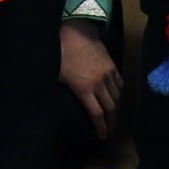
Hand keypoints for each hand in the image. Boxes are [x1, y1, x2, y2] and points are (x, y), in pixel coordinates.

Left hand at [59, 20, 121, 138]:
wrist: (77, 32)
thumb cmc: (62, 53)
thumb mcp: (56, 75)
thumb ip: (59, 89)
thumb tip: (48, 102)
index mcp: (84, 89)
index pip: (96, 114)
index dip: (101, 128)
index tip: (102, 136)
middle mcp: (99, 84)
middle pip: (110, 109)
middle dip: (111, 122)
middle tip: (110, 129)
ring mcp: (107, 74)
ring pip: (117, 97)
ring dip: (116, 108)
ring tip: (113, 115)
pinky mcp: (112, 66)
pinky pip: (119, 83)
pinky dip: (118, 92)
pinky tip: (115, 95)